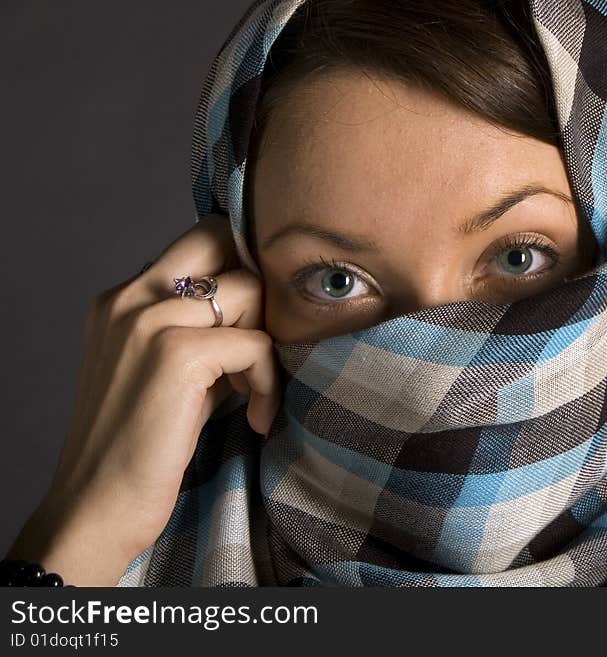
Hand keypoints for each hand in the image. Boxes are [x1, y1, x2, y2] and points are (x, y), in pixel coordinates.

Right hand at [6, 214, 283, 584]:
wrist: (98, 506)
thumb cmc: (140, 445)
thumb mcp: (168, 370)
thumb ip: (201, 329)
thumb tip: (260, 307)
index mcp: (123, 297)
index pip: (200, 240)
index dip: (241, 269)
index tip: (255, 321)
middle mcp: (130, 295)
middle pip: (221, 237)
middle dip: (258, 286)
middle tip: (257, 345)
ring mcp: (150, 319)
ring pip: (249, 290)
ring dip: (266, 340)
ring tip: (250, 391)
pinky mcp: (177, 354)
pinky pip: (257, 344)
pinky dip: (268, 382)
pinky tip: (258, 418)